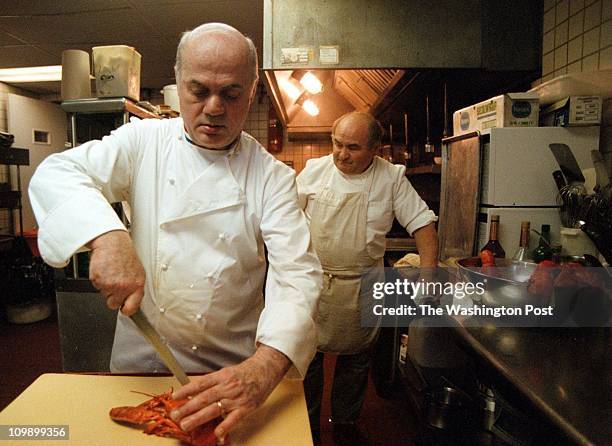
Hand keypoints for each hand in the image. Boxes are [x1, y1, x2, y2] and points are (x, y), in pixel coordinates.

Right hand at [87, 230, 144, 315]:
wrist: (112, 242)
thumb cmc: (124, 254)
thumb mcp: (137, 271)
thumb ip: (134, 287)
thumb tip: (132, 301)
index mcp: (138, 284)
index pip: (132, 308)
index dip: (126, 310)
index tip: (124, 310)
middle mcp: (126, 286)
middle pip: (114, 304)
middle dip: (112, 297)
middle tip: (114, 283)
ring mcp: (112, 284)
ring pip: (104, 295)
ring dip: (105, 287)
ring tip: (110, 273)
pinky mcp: (99, 280)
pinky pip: (96, 287)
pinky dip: (98, 280)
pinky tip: (104, 270)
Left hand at [171, 345, 290, 443]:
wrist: (266, 369)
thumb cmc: (247, 372)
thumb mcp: (228, 372)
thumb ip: (213, 382)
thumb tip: (196, 391)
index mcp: (222, 376)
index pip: (201, 383)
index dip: (186, 390)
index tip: (175, 397)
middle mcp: (228, 386)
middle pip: (204, 398)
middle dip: (187, 408)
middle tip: (175, 415)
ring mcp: (236, 398)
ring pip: (214, 409)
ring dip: (198, 418)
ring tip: (186, 425)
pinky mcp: (246, 407)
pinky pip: (233, 419)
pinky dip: (225, 427)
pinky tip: (217, 434)